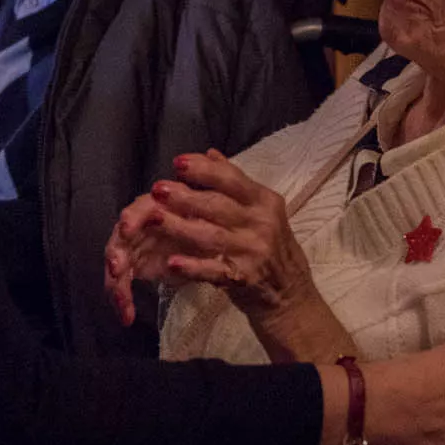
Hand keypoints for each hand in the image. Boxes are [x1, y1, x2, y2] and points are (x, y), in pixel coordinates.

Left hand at [103, 149, 315, 325]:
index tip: (178, 163)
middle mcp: (261, 223)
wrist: (290, 291)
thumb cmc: (270, 244)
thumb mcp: (260, 209)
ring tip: (155, 219)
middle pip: (218, 205)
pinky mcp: (244, 277)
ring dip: (180, 227)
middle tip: (157, 190)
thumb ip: (234, 182)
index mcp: (264, 201)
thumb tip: (210, 153)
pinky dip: (193, 267)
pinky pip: (214, 270)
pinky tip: (172, 262)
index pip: (232, 179)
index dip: (204, 170)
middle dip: (185, 197)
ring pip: (211, 236)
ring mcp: (253, 251)